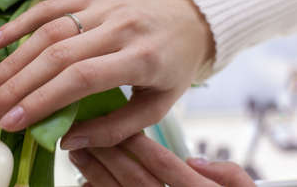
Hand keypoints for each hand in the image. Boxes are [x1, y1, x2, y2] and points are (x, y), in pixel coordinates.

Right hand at [0, 0, 214, 148]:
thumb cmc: (174, 65)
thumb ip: (116, 127)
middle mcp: (120, 26)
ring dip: (12, 61)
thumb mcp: (159, 105)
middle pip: (57, 55)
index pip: (81, 79)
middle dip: (15, 86)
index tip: (11, 124)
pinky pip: (50, 6)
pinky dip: (19, 24)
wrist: (190, 17)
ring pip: (48, 31)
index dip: (42, 101)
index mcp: (142, 57)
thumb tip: (67, 139)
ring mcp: (104, 5)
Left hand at [70, 133, 255, 186]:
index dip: (140, 144)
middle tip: (86, 131)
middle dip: (109, 152)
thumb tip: (195, 161)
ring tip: (78, 150)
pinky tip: (84, 182)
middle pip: (135, 177)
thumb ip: (229, 176)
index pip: (164, 165)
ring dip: (95, 171)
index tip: (122, 127)